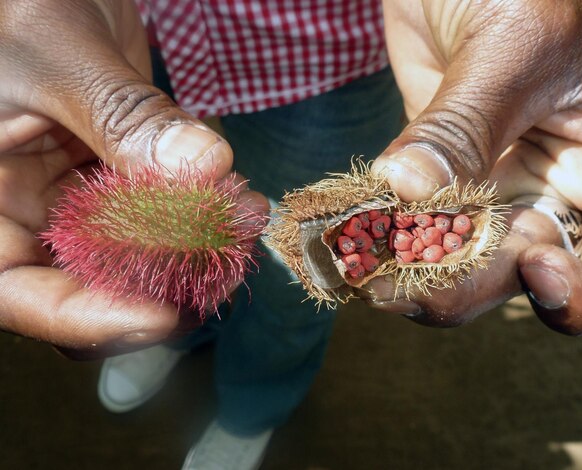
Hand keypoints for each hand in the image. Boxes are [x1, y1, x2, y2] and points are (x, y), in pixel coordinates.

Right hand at [0, 0, 267, 354]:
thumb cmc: (17, 4)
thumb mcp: (56, 54)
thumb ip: (126, 117)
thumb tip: (206, 167)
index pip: (20, 295)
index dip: (90, 318)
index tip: (166, 315)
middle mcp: (28, 215)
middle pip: (91, 287)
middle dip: (162, 285)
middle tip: (222, 266)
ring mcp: (80, 201)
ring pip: (140, 256)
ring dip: (196, 249)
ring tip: (240, 222)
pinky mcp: (123, 181)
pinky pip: (167, 213)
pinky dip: (202, 212)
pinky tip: (235, 197)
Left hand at [367, 0, 581, 334]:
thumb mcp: (519, 41)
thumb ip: (466, 124)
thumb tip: (409, 190)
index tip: (535, 270)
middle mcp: (561, 190)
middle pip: (526, 279)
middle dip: (470, 290)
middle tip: (408, 283)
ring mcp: (496, 185)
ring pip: (461, 261)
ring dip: (413, 273)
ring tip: (366, 266)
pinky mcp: (440, 173)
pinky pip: (412, 220)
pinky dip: (383, 234)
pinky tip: (353, 236)